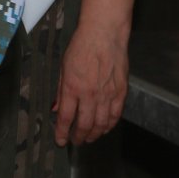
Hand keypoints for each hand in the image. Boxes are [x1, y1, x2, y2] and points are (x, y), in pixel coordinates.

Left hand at [53, 22, 127, 144]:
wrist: (104, 35)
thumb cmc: (81, 48)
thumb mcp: (63, 68)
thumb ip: (61, 91)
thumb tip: (57, 109)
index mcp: (73, 88)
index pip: (66, 118)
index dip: (62, 133)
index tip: (60, 141)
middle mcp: (90, 94)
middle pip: (85, 124)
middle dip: (79, 137)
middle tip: (75, 142)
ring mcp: (108, 95)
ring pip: (102, 123)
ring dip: (94, 134)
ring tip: (88, 138)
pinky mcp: (121, 92)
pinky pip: (115, 115)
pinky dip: (110, 125)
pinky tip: (104, 129)